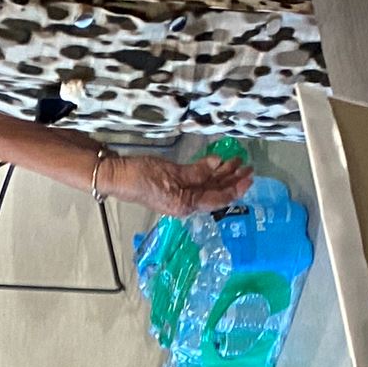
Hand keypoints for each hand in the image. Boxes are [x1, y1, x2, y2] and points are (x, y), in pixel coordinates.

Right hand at [112, 153, 254, 217]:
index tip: (249, 176)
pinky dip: (209, 173)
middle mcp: (186, 203)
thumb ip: (197, 172)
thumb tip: (218, 165)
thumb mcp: (171, 173)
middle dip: (232, 179)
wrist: (118, 175)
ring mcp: (180, 194)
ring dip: (223, 175)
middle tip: (248, 165)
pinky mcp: (175, 185)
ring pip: (208, 186)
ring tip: (236, 162)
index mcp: (186, 204)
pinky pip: (198, 181)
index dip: (235, 188)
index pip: (218, 198)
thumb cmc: (141, 176)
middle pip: (215, 192)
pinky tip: (217, 164)